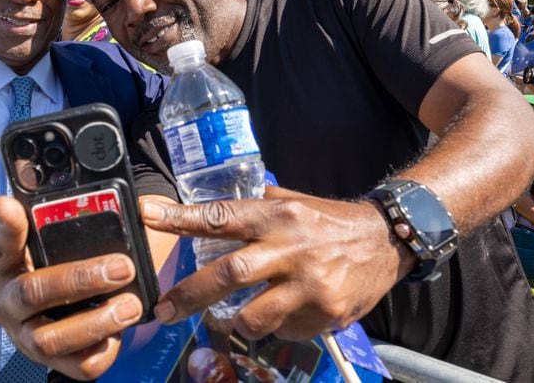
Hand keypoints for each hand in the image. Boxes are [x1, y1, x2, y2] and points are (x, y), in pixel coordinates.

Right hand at [0, 196, 143, 379]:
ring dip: (96, 322)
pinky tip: (120, 332)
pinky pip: (78, 365)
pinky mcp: (53, 362)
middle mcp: (8, 303)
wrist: (66, 304)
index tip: (9, 204)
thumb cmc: (56, 263)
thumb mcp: (53, 238)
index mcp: (3, 265)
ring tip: (131, 305)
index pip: (2, 242)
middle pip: (33, 293)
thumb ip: (52, 218)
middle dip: (81, 280)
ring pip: (50, 339)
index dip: (7, 225)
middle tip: (122, 267)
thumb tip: (36, 191)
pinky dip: (103, 350)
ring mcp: (26, 337)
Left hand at [141, 186, 411, 340]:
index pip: (221, 216)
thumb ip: (255, 208)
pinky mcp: (326, 313)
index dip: (181, 218)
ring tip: (232, 318)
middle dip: (189, 295)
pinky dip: (276, 327)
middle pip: (229, 274)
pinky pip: (284, 331)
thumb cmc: (329, 221)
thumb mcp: (292, 201)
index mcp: (278, 215)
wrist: (386, 242)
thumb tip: (212, 214)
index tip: (147, 216)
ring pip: (253, 317)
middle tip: (162, 310)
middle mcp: (291, 248)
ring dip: (234, 322)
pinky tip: (289, 311)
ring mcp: (310, 284)